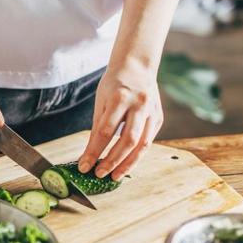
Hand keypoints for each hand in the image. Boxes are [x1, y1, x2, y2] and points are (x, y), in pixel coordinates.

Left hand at [78, 61, 163, 180]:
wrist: (136, 65)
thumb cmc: (114, 84)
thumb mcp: (100, 102)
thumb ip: (98, 128)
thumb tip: (89, 154)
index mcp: (120, 98)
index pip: (105, 132)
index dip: (94, 152)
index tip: (84, 166)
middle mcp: (139, 105)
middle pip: (127, 140)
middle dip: (113, 161)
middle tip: (99, 174)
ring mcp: (152, 111)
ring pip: (142, 145)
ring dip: (128, 164)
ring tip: (115, 176)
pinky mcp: (158, 118)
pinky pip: (148, 141)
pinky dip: (137, 155)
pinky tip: (126, 164)